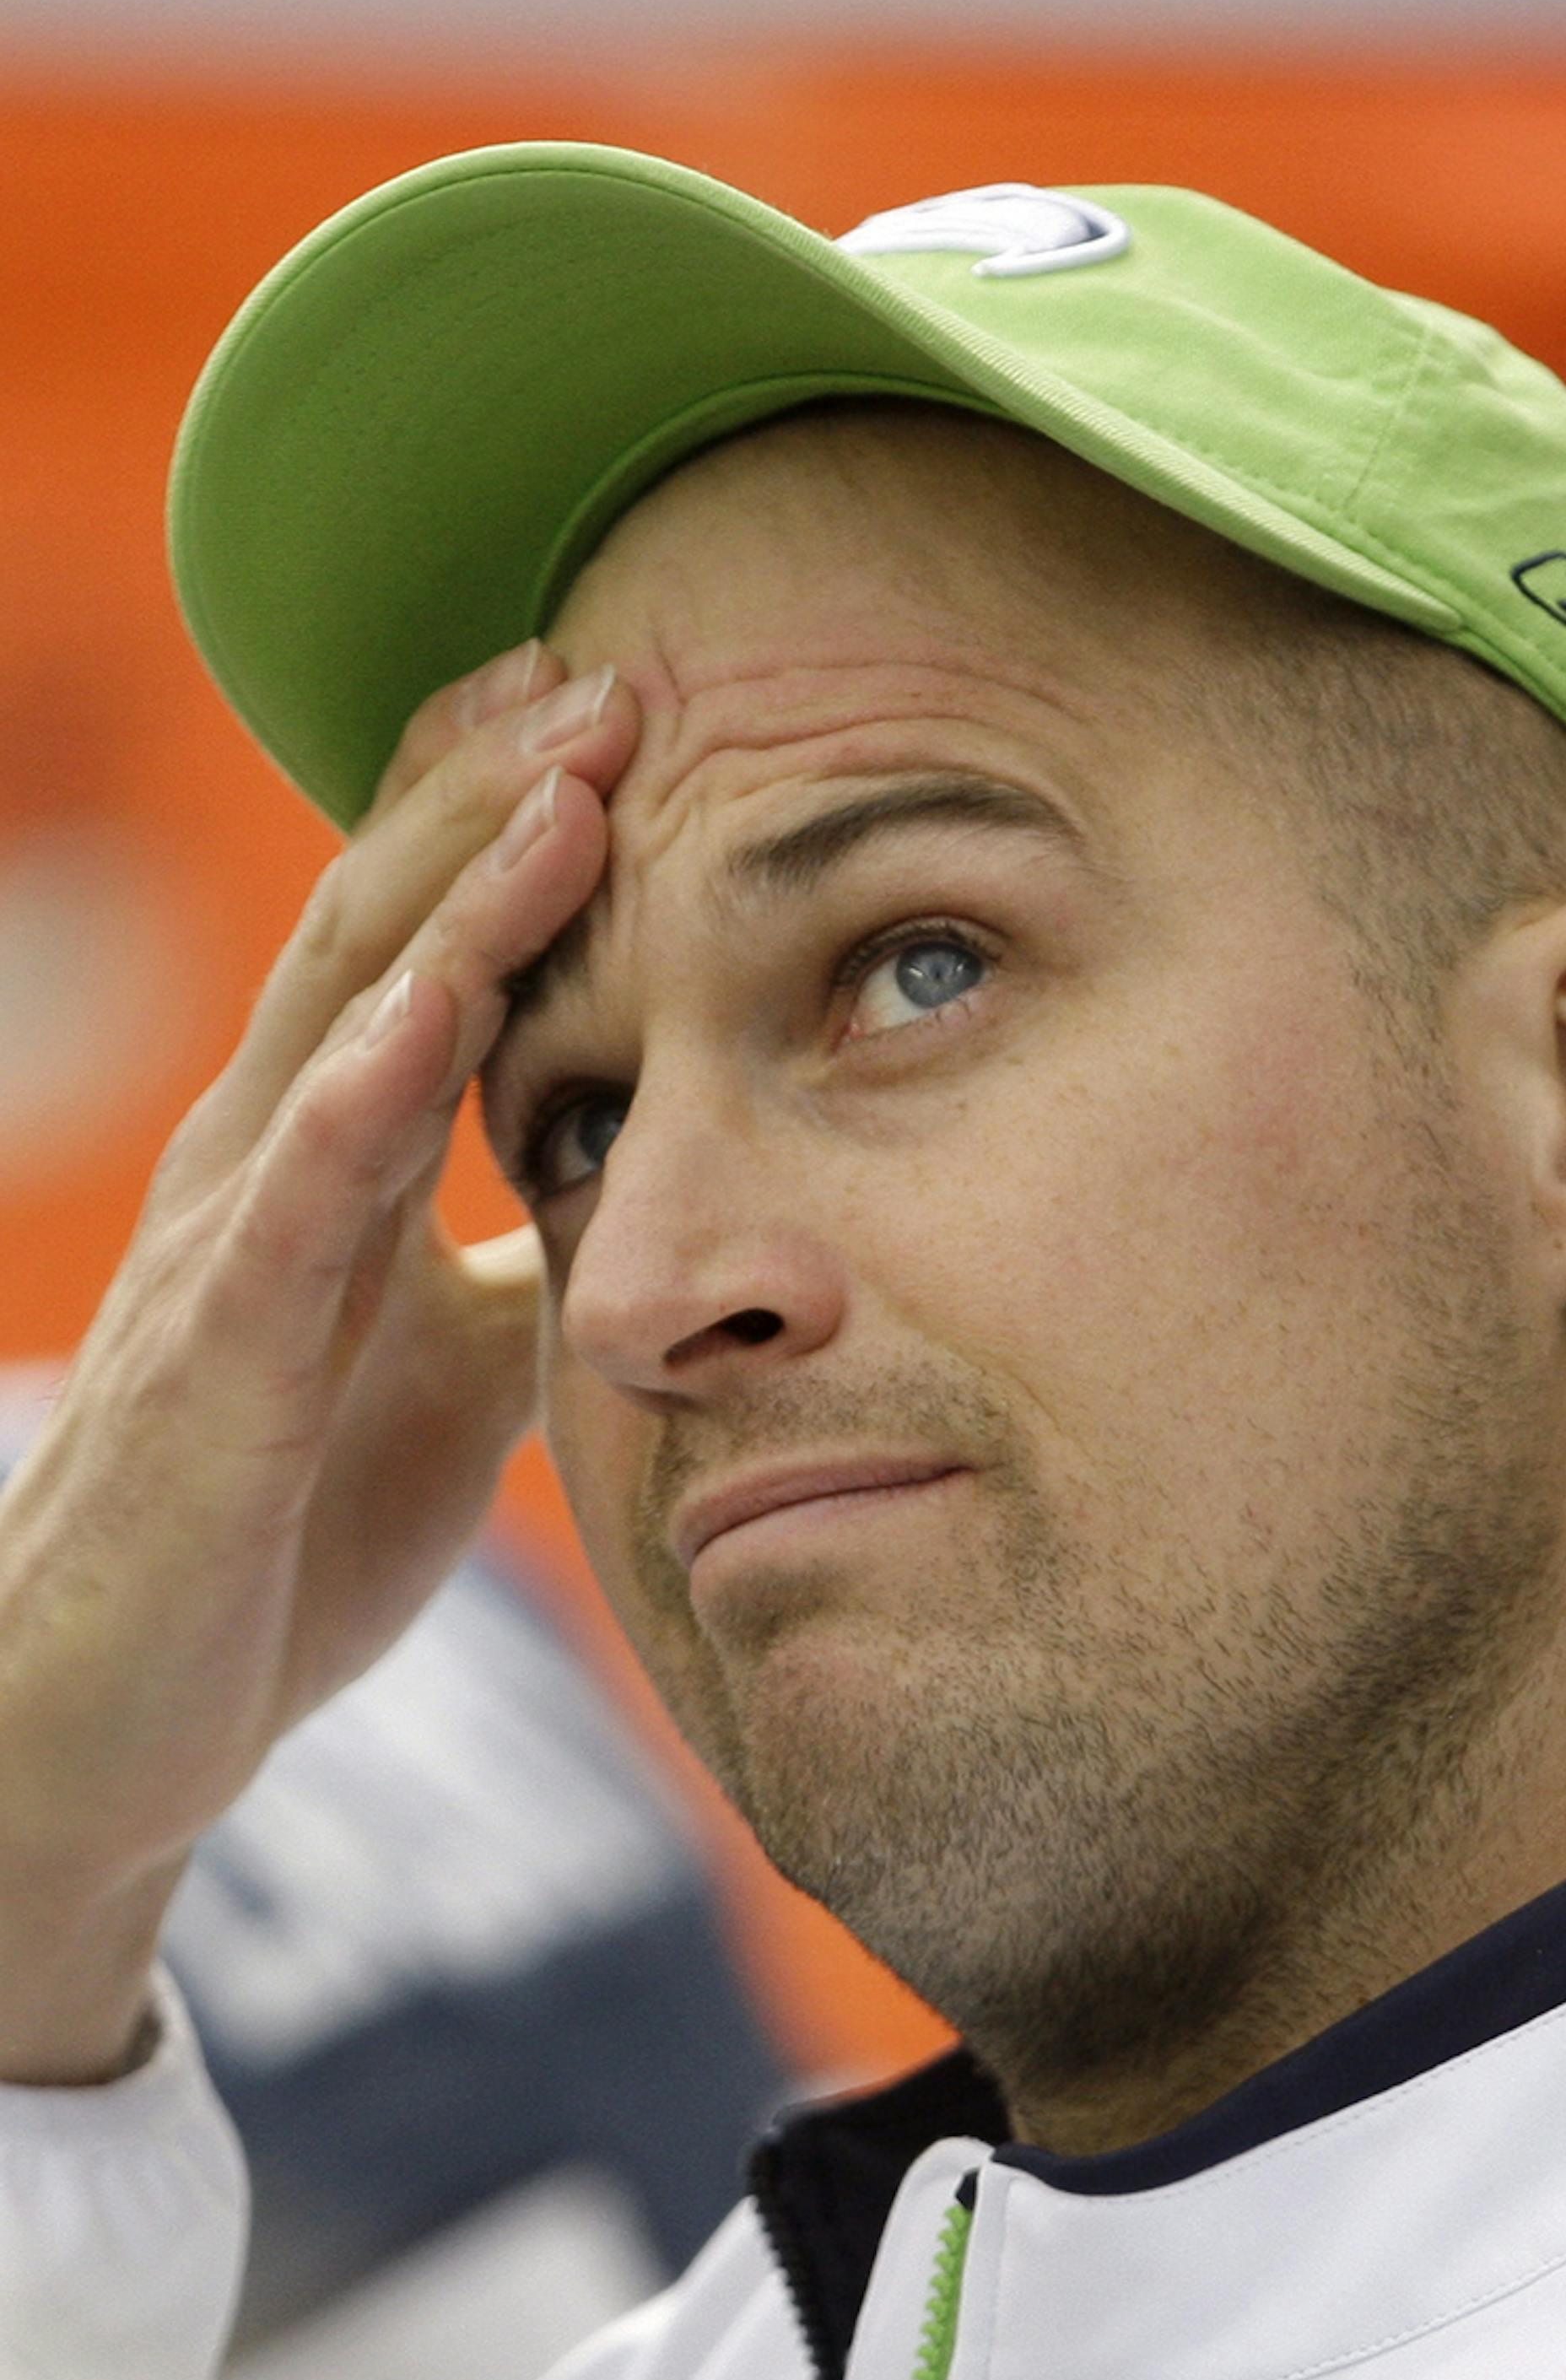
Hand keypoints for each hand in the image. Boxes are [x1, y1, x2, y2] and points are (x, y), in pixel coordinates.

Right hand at [0, 640, 634, 2079]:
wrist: (125, 1710)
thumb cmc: (286, 1517)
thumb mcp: (444, 1358)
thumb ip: (514, 1255)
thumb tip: (625, 1192)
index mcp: (325, 1150)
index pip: (414, 938)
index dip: (500, 813)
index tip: (609, 697)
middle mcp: (264, 1159)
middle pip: (377, 928)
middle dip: (490, 794)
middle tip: (609, 669)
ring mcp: (229, 1246)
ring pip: (341, 1025)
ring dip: (452, 894)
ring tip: (560, 774)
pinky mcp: (215, 1363)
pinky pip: (297, 1204)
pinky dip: (368, 1091)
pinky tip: (438, 1002)